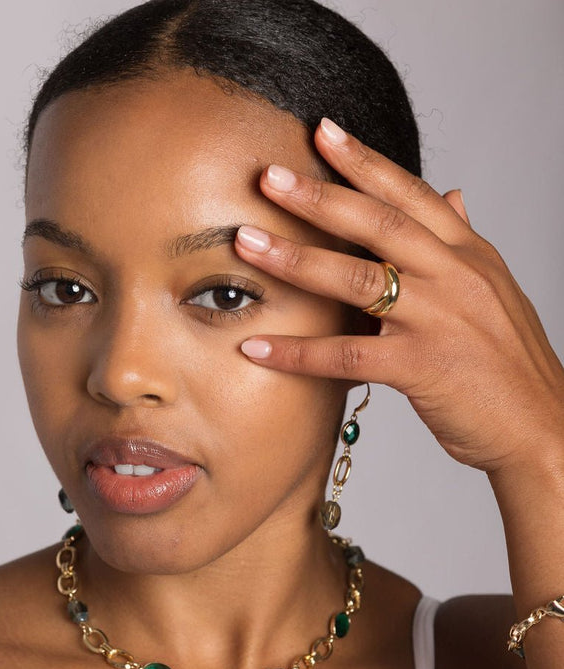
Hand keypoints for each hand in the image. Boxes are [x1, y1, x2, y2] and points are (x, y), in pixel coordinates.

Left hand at [235, 118, 563, 474]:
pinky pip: (346, 356)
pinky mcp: (422, 367)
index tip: (323, 131)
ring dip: (295, 259)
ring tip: (246, 243)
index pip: (410, 194)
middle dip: (319, 196)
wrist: (541, 425)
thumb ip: (462, 240)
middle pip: (378, 223)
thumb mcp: (491, 287)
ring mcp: (438, 320)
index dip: (365, 160)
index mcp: (467, 253)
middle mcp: (454, 276)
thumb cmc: (507, 361)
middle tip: (269, 176)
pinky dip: (297, 353)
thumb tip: (454, 194)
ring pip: (357, 280)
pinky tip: (256, 346)